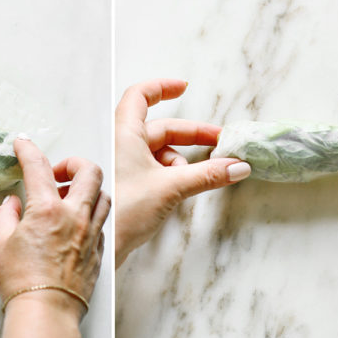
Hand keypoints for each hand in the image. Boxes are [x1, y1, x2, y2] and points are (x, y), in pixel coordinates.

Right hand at [0, 137, 109, 321]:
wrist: (47, 313)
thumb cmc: (22, 281)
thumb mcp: (1, 243)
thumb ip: (5, 216)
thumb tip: (12, 204)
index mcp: (48, 209)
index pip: (38, 167)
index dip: (28, 150)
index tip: (22, 144)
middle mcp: (75, 215)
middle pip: (90, 170)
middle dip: (74, 163)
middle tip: (58, 174)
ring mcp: (91, 231)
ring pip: (104, 194)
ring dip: (88, 189)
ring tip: (70, 198)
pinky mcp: (100, 248)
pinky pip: (102, 220)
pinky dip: (91, 214)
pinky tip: (75, 224)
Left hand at [115, 79, 249, 267]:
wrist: (101, 249)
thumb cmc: (124, 211)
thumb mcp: (172, 187)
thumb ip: (207, 175)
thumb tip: (237, 166)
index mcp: (125, 134)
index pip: (140, 96)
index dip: (162, 87)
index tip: (183, 88)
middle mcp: (120, 144)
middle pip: (159, 128)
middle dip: (190, 135)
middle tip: (219, 142)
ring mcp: (121, 164)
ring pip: (157, 151)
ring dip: (180, 161)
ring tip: (193, 179)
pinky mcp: (124, 184)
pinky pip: (151, 168)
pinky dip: (169, 174)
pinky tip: (180, 189)